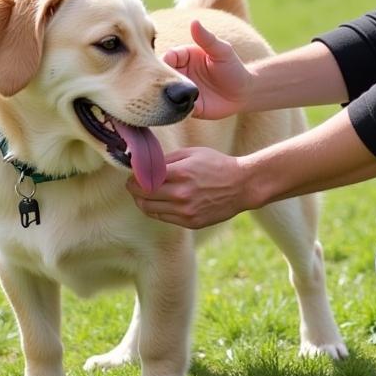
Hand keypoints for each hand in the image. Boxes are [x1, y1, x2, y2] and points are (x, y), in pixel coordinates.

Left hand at [126, 146, 248, 228]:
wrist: (242, 185)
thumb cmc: (217, 165)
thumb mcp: (193, 153)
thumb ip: (168, 160)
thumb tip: (145, 165)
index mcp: (181, 173)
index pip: (143, 179)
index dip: (133, 177)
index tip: (133, 175)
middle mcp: (181, 194)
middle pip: (142, 196)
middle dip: (134, 189)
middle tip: (133, 185)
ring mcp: (185, 211)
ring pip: (149, 209)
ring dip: (142, 201)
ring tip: (144, 194)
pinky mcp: (190, 222)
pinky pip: (163, 218)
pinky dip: (157, 210)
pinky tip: (160, 202)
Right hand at [162, 20, 251, 119]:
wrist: (244, 92)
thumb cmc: (233, 67)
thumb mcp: (221, 51)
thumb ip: (207, 39)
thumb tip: (194, 21)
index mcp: (185, 57)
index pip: (169, 57)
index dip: (165, 61)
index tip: (164, 66)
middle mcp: (180, 73)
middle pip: (163, 75)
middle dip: (161, 80)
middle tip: (165, 85)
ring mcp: (182, 91)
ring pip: (166, 93)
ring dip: (165, 96)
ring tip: (169, 98)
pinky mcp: (187, 107)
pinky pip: (175, 109)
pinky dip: (174, 109)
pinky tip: (177, 109)